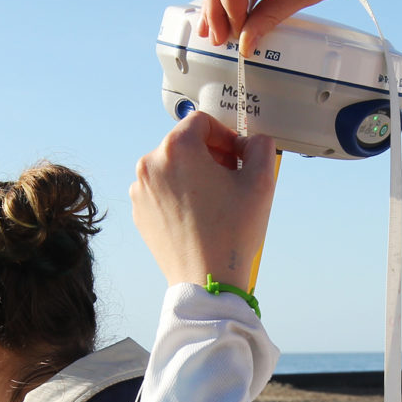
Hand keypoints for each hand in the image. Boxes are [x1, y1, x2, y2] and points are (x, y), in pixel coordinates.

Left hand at [131, 112, 276, 292]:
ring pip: (173, 167)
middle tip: (231, 178)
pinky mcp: (140, 212)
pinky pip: (163, 190)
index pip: (202, 122)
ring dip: (195, 174)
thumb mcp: (261, 181)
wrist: (207, 279)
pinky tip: (200, 215)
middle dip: (211, 155)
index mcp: (175, 149)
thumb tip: (251, 142)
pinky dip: (181, 194)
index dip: (226, 135)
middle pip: (185, 143)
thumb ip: (260, 147)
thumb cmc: (231, 233)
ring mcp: (141, 191)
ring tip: (216, 200)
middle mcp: (150, 165)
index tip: (238, 156)